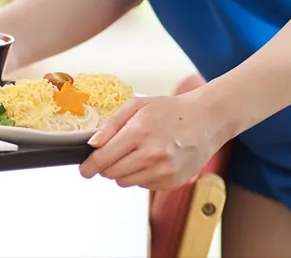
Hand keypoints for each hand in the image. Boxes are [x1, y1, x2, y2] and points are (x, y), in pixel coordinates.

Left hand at [79, 94, 226, 191]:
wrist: (206, 120)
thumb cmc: (171, 110)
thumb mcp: (138, 105)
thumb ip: (111, 124)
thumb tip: (93, 144)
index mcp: (139, 131)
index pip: (103, 158)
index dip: (89, 166)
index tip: (84, 169)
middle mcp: (152, 154)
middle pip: (111, 173)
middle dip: (105, 166)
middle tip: (112, 155)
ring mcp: (163, 171)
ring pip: (125, 182)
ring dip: (123, 171)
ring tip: (137, 153)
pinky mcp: (172, 182)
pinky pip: (142, 185)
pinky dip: (141, 175)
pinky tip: (152, 159)